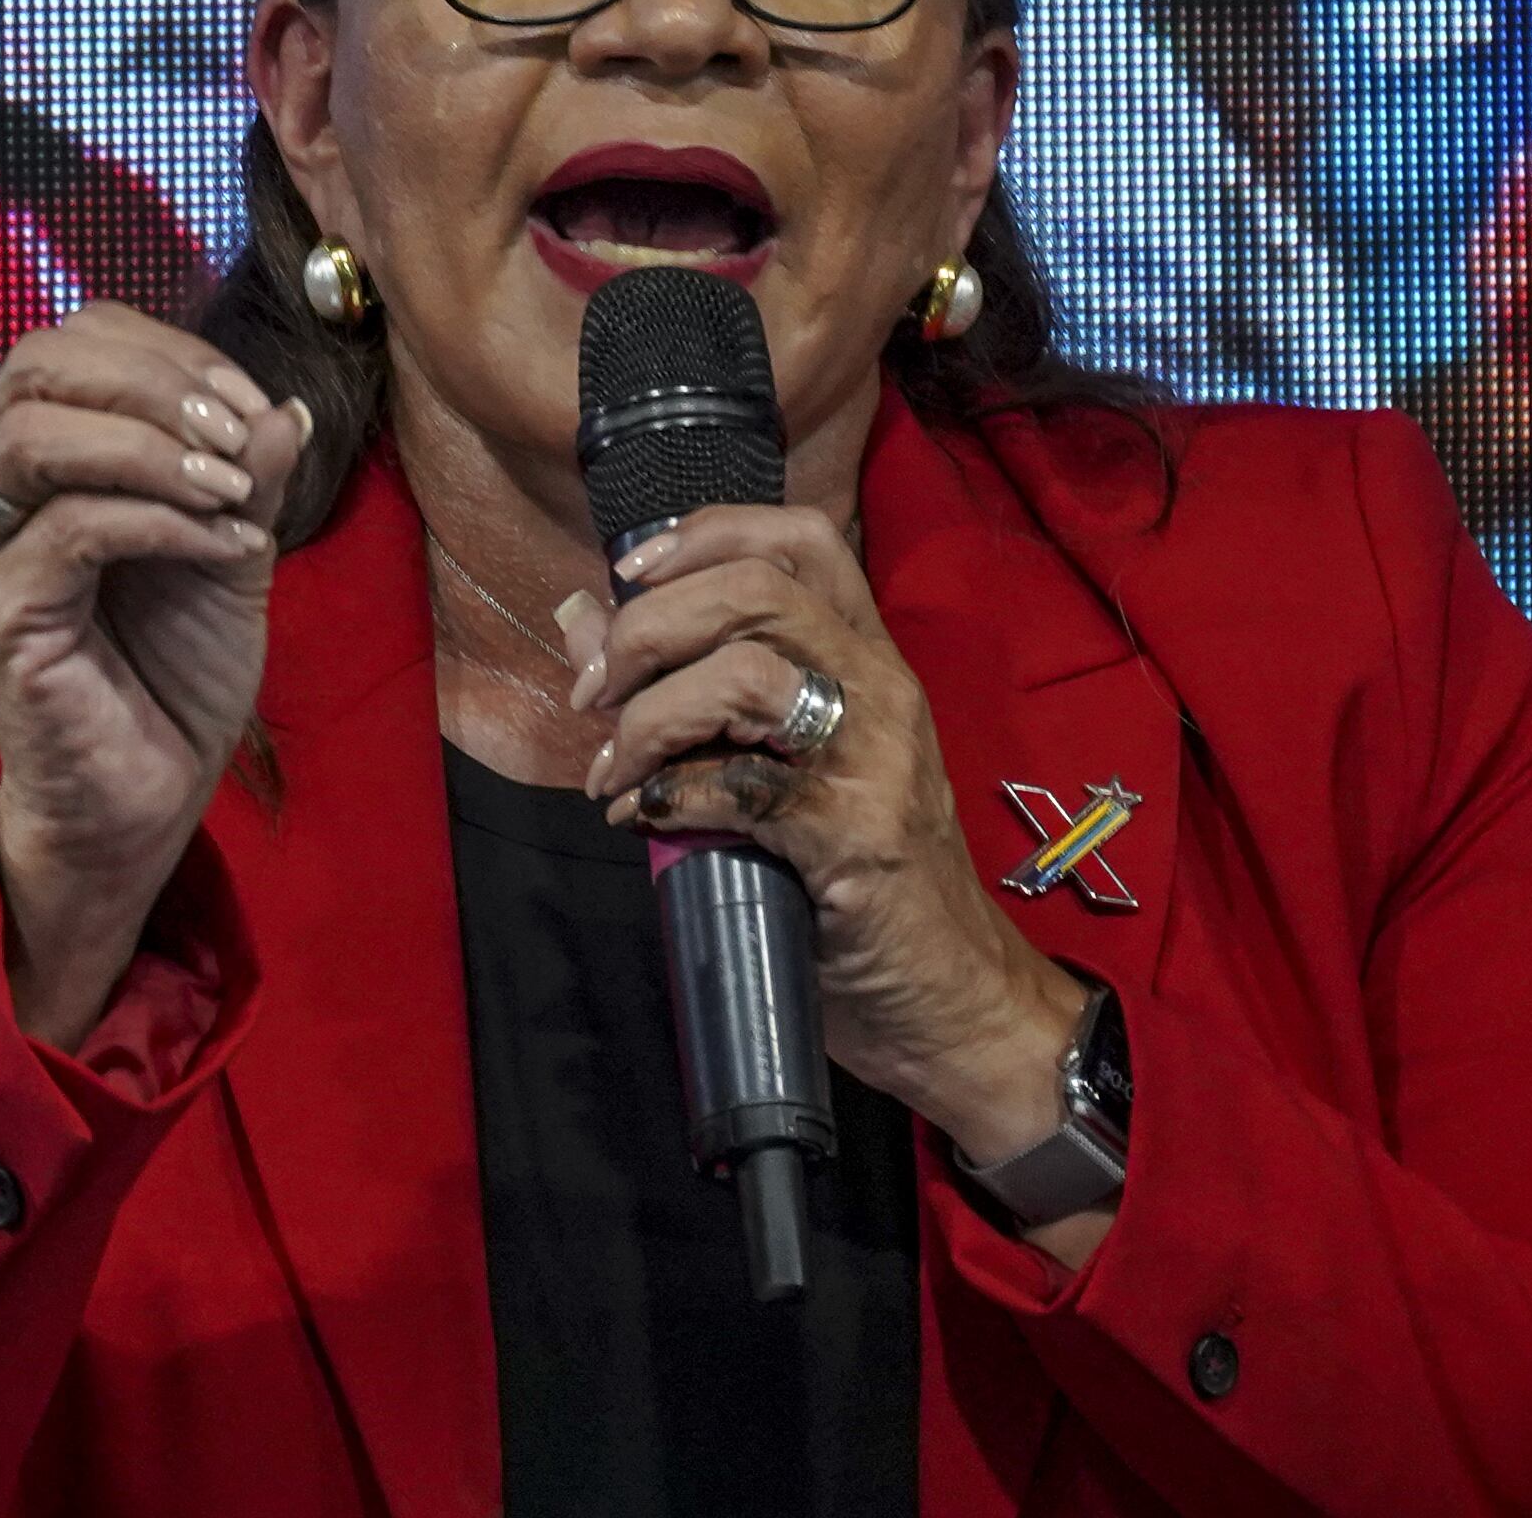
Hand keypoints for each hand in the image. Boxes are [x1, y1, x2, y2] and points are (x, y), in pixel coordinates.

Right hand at [0, 303, 308, 1045]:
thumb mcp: (230, 553)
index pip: (76, 341)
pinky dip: (163, 522)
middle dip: (152, 379)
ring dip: (151, 446)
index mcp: (42, 459)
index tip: (252, 406)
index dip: (170, 351)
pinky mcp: (2, 617)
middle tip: (235, 436)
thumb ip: (249, 478)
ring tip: (232, 491)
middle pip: (35, 364)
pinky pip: (72, 531)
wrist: (150, 796)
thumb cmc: (176, 672)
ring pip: (35, 437)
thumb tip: (284, 406)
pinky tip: (228, 553)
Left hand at [567, 508, 1088, 1176]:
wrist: (952, 998)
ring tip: (616, 772)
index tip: (628, 573)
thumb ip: (689, 693)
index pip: (796, 538)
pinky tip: (646, 819)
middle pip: (755, 589)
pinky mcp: (859, 835)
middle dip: (648, 627)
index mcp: (867, 658)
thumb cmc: (859, 883)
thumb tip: (579, 623)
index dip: (703, 533)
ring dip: (653, 717)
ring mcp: (877, 758)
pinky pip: (744, 785)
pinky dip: (673, 796)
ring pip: (747, 671)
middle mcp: (881, 688)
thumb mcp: (779, 768)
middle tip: (596, 693)